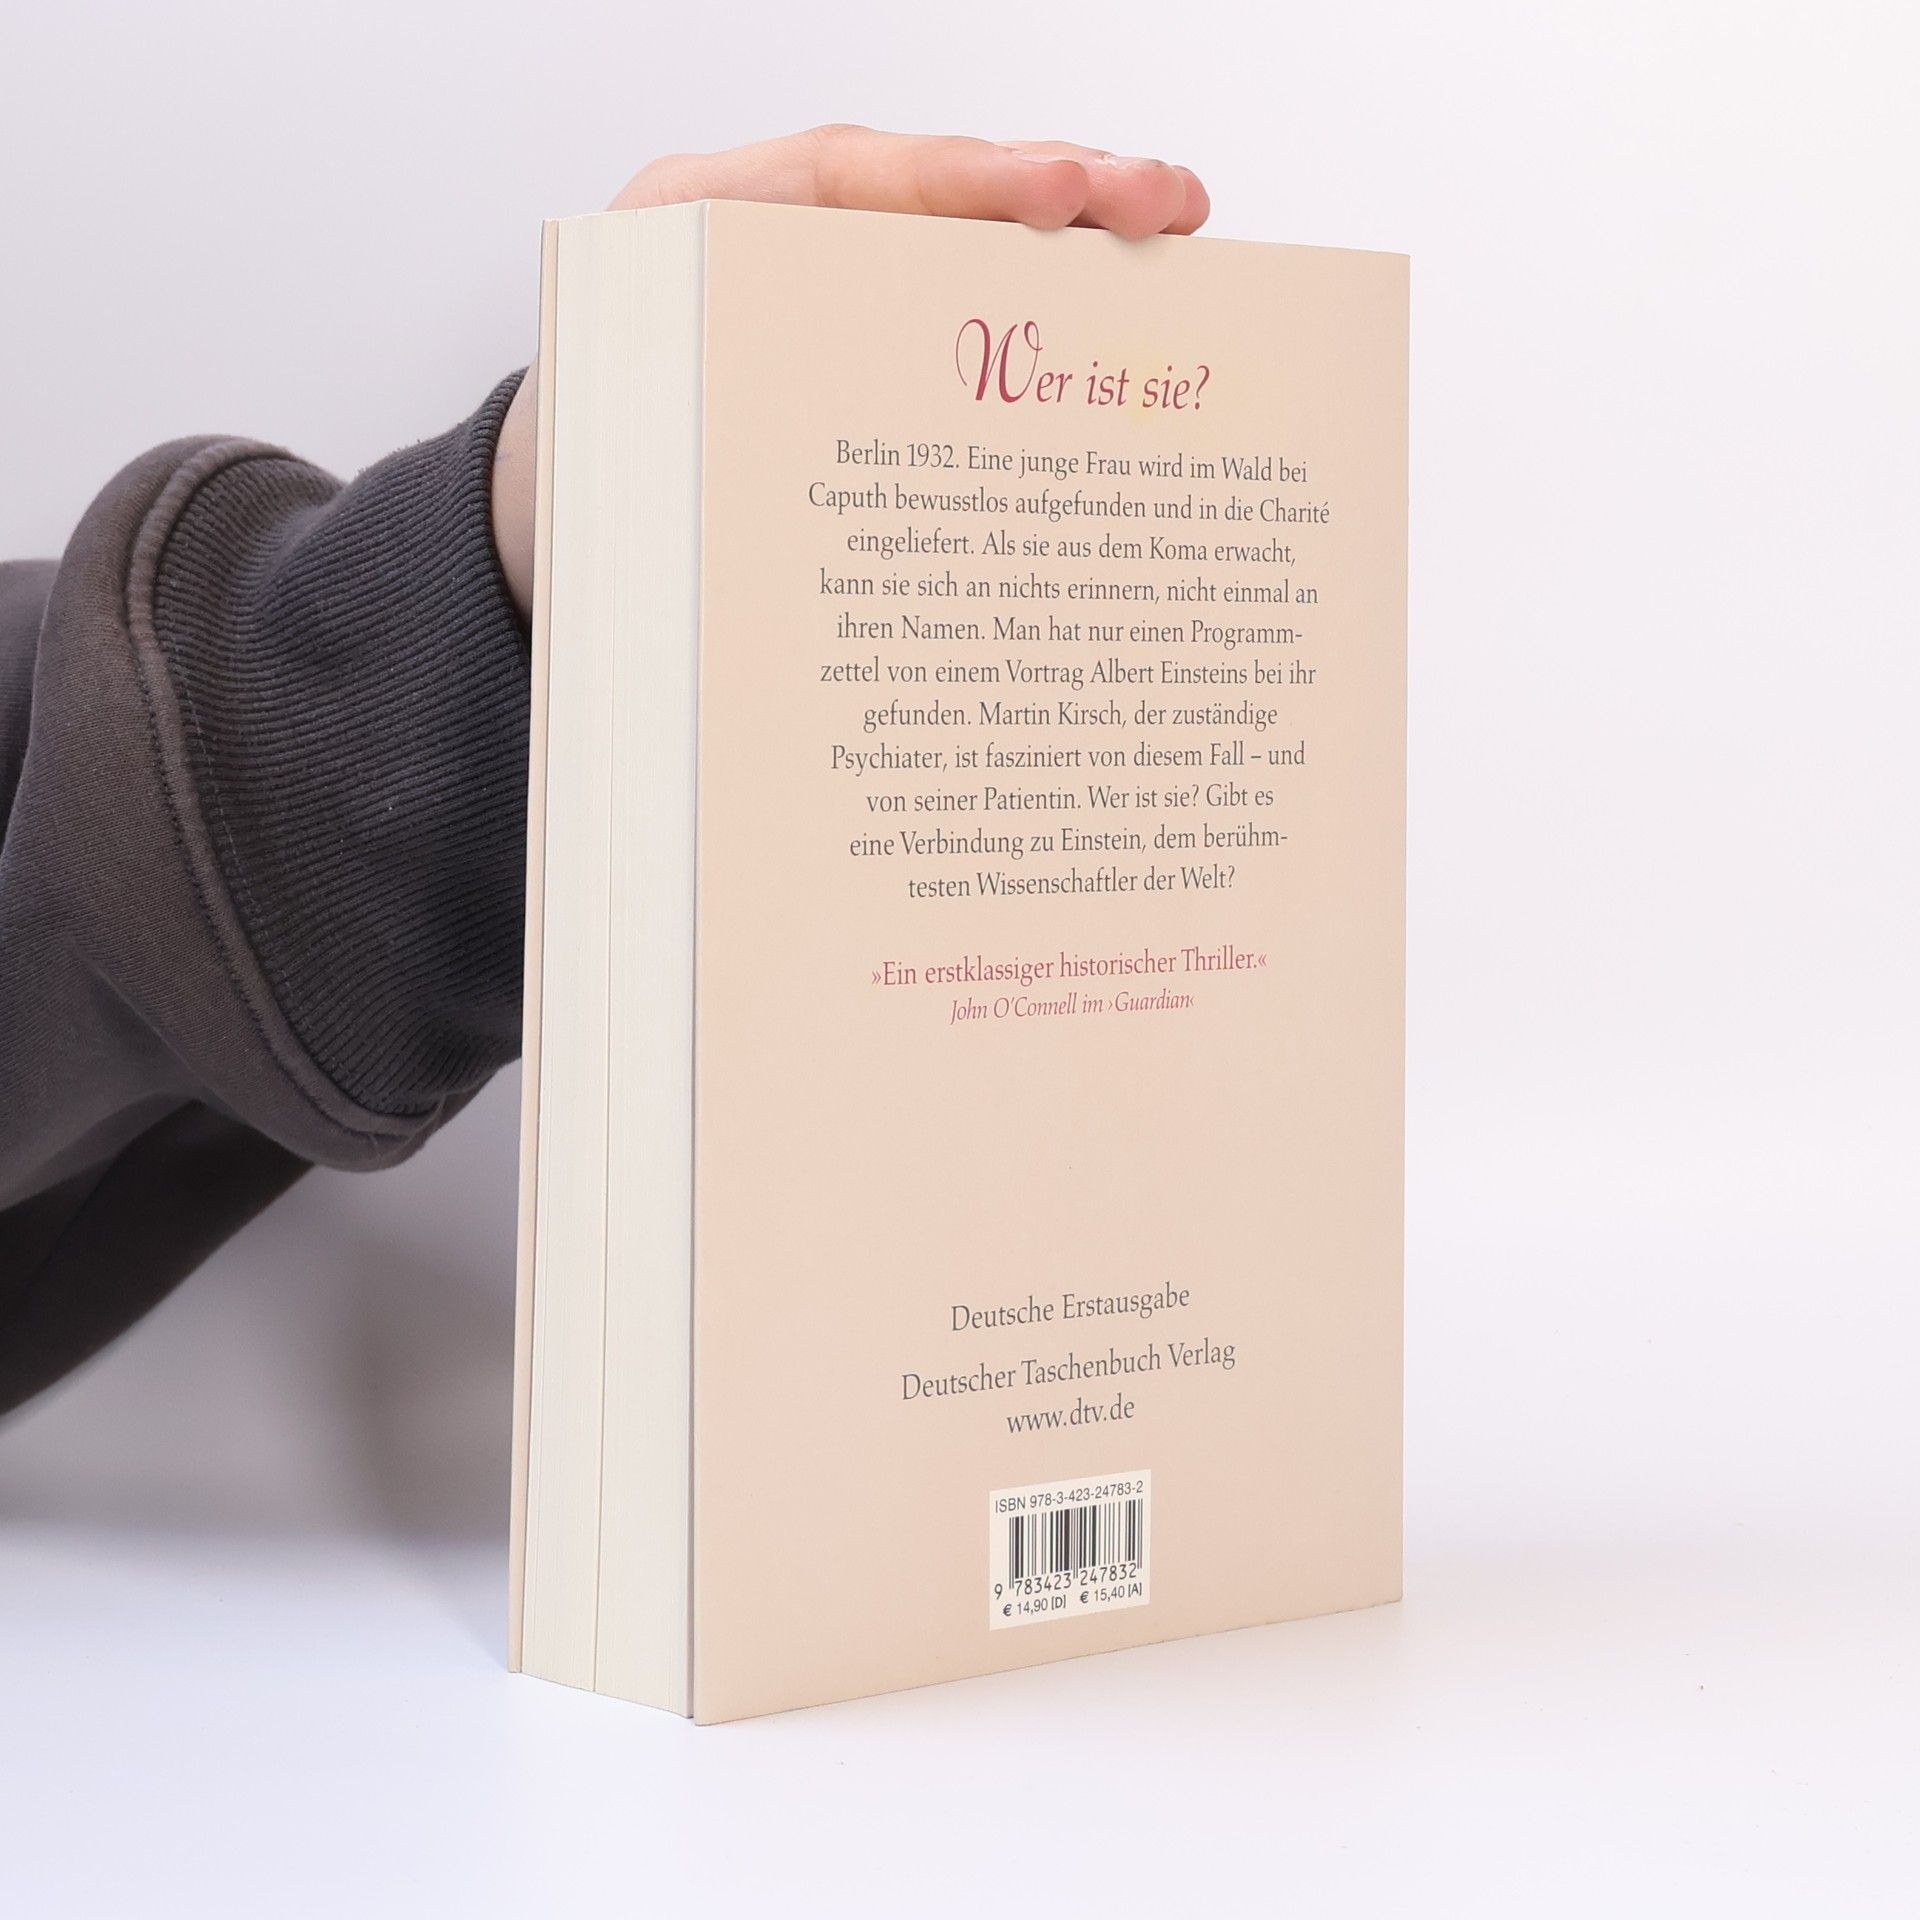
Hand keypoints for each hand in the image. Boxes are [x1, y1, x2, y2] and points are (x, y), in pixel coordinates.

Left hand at [489, 126, 1210, 617]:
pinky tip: (1110, 314)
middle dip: (1054, 189)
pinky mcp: (853, 327)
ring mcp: (815, 275)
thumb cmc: (584, 487)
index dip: (955, 187)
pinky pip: (947, 301)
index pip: (834, 180)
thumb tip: (827, 584)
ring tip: (1172, 227)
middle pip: (921, 190)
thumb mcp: (614, 481)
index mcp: (683, 236)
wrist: (543, 499)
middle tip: (1165, 203)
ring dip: (1066, 242)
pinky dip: (1030, 306)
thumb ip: (700, 488)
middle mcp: (759, 235)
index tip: (1059, 195)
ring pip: (950, 241)